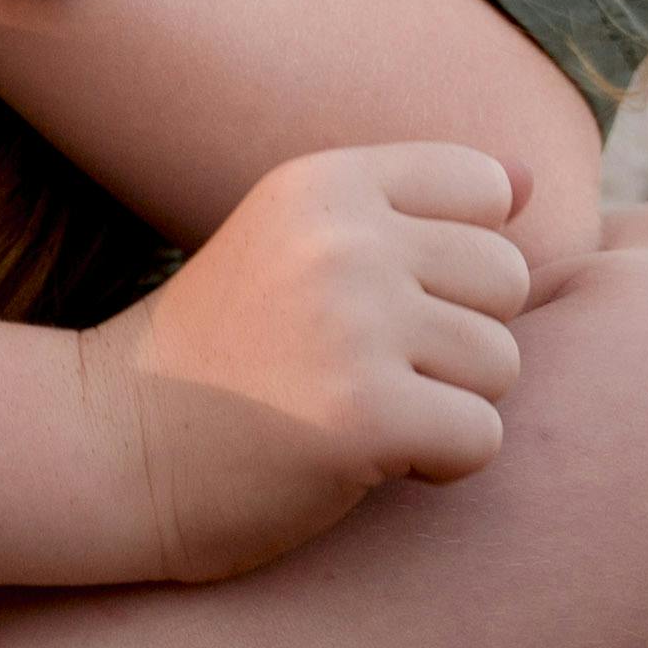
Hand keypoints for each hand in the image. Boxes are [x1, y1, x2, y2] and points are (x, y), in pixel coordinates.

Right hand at [87, 144, 533, 583]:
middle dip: (460, 341)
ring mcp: (355, 322)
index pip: (484, 187)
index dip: (459, 261)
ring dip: (449, 407)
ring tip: (364, 414)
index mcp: (326, 181)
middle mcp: (345, 237)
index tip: (392, 304)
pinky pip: (481, 438)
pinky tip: (369, 462)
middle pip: (507, 277)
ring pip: (502, 363)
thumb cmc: (218, 355)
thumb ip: (412, 209)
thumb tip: (538, 181)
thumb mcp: (294, 245)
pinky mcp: (364, 413)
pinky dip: (440, 467)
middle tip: (378, 372)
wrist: (110, 449)